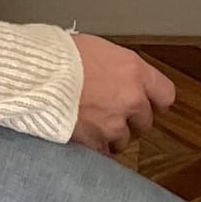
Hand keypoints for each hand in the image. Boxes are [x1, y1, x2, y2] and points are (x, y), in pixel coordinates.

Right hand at [68, 33, 176, 153]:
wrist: (36, 76)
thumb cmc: (59, 56)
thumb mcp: (96, 49)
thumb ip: (115, 67)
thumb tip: (115, 74)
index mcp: (134, 71)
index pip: (165, 94)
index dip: (155, 100)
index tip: (148, 102)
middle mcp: (130, 99)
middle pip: (145, 120)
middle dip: (130, 119)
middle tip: (112, 112)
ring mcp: (114, 124)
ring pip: (124, 139)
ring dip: (112, 135)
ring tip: (92, 123)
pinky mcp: (95, 143)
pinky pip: (102, 152)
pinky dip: (94, 147)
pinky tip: (82, 135)